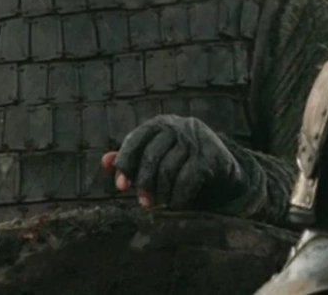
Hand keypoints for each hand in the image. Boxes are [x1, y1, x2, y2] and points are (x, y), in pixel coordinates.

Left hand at [103, 115, 247, 209]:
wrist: (223, 168)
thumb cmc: (181, 163)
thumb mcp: (155, 158)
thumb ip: (131, 159)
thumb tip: (105, 161)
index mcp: (160, 123)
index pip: (136, 140)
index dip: (126, 163)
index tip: (121, 187)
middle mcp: (178, 126)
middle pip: (152, 156)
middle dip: (145, 183)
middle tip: (144, 203)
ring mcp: (196, 139)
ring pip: (169, 170)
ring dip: (162, 193)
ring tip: (161, 204)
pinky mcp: (211, 155)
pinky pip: (187, 180)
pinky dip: (179, 197)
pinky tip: (177, 204)